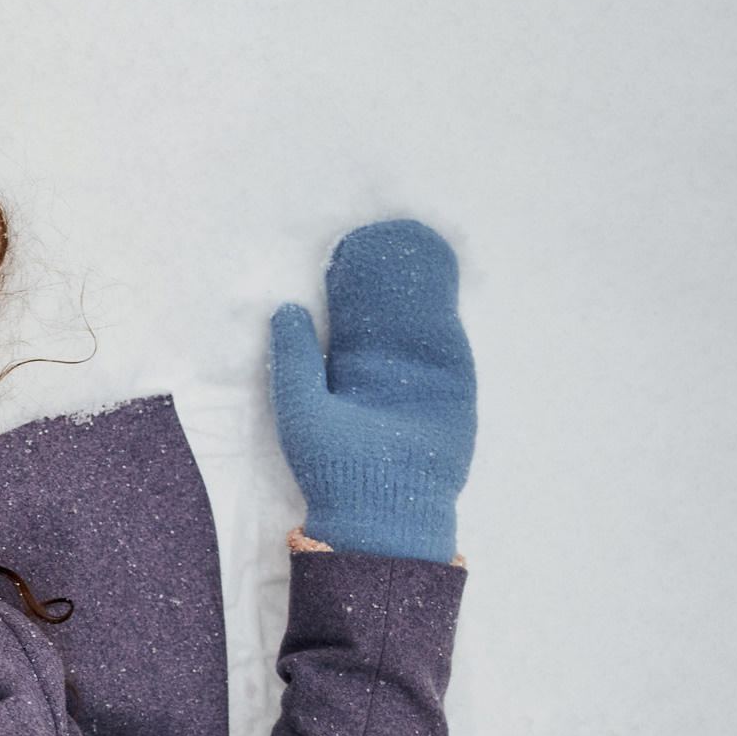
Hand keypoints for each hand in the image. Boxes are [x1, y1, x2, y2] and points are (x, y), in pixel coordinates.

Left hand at [268, 219, 475, 563]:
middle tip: (380, 230)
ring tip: (412, 234)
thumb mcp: (301, 406)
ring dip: (416, 277)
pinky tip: (442, 265)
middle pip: (383, 307)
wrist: (380, 505)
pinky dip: (443, 299)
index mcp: (342, 371)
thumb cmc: (331, 465)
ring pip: (416, 313)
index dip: (345, 284)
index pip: (345, 316)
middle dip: (383, 272)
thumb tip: (286, 309)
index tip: (344, 249)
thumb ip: (294, 359)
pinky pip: (446, 331)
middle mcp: (380, 366)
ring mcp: (417, 371)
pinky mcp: (450, 380)